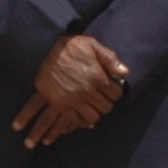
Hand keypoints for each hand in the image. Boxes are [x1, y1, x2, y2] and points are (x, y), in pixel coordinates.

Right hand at [14, 33, 126, 149]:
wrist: (42, 50)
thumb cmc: (70, 47)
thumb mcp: (92, 46)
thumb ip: (110, 59)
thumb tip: (126, 72)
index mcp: (96, 76)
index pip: (116, 93)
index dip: (116, 91)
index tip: (112, 89)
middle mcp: (86, 91)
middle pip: (106, 107)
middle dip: (107, 104)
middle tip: (103, 99)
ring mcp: (73, 100)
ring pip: (93, 117)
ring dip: (95, 114)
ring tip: (94, 109)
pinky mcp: (60, 105)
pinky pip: (75, 120)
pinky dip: (81, 122)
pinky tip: (83, 120)